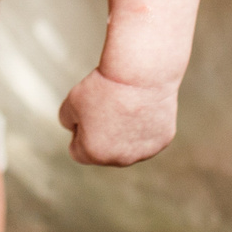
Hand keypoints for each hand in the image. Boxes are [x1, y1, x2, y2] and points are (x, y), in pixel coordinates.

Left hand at [57, 67, 176, 166]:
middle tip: (110, 105)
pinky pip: (148, 137)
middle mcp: (120, 159)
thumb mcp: (71, 102)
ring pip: (128, 146)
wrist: (140, 72)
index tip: (88, 109)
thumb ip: (68, 121)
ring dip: (124, 132)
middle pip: (104, 151)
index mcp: (93, 153)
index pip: (78, 150)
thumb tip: (77, 130)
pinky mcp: (163, 140)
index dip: (79, 129)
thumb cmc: (103, 86)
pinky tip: (144, 106)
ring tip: (128, 106)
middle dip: (103, 134)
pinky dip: (145, 125)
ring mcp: (144, 152)